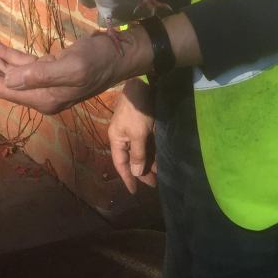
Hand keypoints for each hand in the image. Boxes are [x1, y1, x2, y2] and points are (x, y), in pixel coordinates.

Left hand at [0, 30, 151, 115]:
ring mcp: (45, 82)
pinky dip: (5, 54)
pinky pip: (20, 64)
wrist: (123, 54)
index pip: (3, 88)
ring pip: (8, 71)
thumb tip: (9, 81)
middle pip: (1, 81)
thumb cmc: (101, 59)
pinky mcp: (50, 69)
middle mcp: (41, 93)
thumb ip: (40, 74)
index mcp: (44, 98)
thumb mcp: (73, 66)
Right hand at [108, 78, 156, 193]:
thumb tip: (134, 173)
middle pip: (131, 159)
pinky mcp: (143, 124)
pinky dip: (152, 152)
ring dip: (149, 162)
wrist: (143, 85)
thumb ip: (137, 154)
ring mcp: (133, 130)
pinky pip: (147, 143)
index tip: (134, 192)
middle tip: (155, 184)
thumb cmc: (138, 111)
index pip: (120, 164)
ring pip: (140, 151)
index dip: (127, 178)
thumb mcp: (137, 134)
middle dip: (142, 172)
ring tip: (160, 174)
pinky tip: (161, 159)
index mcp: (117, 139)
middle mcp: (123, 136)